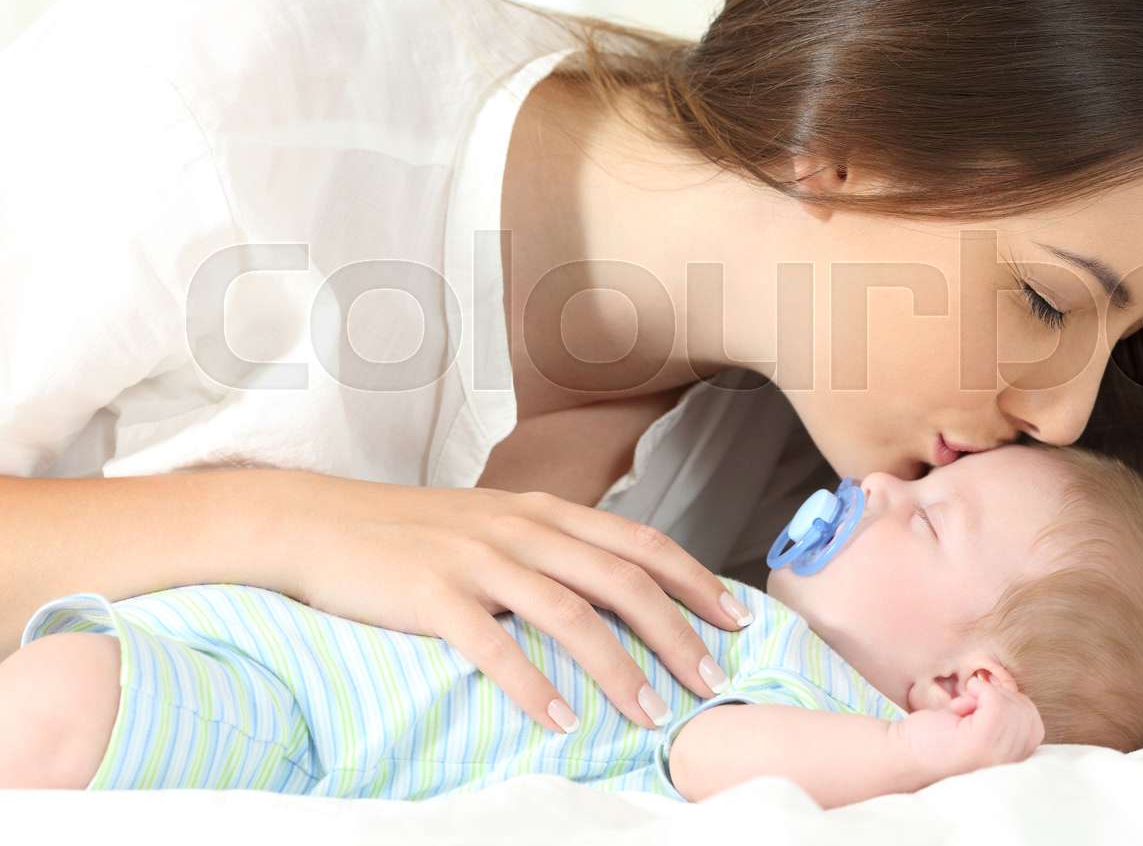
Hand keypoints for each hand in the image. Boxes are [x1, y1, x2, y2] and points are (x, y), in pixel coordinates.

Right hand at [278, 473, 751, 732]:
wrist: (316, 521)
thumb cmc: (411, 531)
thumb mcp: (494, 523)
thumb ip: (551, 547)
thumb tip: (612, 589)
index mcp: (544, 510)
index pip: (639, 543)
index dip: (694, 580)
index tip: (736, 619)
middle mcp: (522, 529)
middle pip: (622, 581)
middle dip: (677, 634)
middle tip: (713, 681)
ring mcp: (478, 560)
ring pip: (570, 615)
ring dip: (620, 670)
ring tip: (653, 715)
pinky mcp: (432, 596)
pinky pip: (494, 646)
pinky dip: (533, 687)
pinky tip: (560, 722)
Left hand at [896, 676, 1045, 782]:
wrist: (904, 754)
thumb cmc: (936, 740)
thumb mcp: (976, 728)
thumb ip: (1002, 718)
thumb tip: (1011, 689)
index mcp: (1010, 765)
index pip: (1035, 727)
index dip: (1012, 707)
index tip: (983, 708)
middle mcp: (1008, 765)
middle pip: (1027, 714)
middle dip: (1001, 699)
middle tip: (971, 708)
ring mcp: (997, 756)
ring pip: (1014, 706)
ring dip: (987, 695)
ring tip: (964, 709)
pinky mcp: (981, 741)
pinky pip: (998, 701)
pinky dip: (980, 691)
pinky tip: (959, 704)